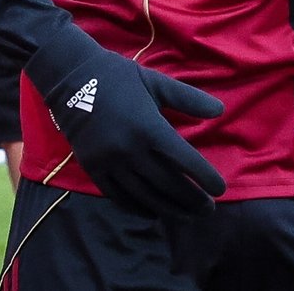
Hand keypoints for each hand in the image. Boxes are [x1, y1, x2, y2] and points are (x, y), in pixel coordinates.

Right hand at [25, 24, 225, 217]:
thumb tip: (220, 110)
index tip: (220, 189)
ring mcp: (110, 162)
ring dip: (169, 208)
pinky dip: (137, 207)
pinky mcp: (93, 168)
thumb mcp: (157, 82)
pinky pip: (118, 196)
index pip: (184, 160)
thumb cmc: (119, 78)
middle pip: (167, 183)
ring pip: (144, 194)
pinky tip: (153, 212)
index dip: (204, 177)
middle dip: (191, 199)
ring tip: (187, 215)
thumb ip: (189, 99)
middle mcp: (130, 150)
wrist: (72, 79)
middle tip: (208, 209)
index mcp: (149, 127)